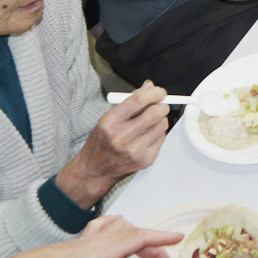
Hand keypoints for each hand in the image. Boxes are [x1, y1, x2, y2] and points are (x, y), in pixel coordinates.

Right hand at [55, 82, 168, 207]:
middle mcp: (122, 136)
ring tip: (149, 123)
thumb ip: (130, 101)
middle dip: (161, 106)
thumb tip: (150, 86)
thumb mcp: (108, 118)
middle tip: (159, 106)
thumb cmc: (101, 141)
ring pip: (162, 124)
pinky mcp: (145, 160)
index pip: (138, 100)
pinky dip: (158, 134)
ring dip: (160, 120)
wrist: (95, 170)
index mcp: (110, 122)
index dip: (154, 93)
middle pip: (156, 112)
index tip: (159, 92)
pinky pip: (162, 138)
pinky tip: (147, 136)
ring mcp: (135, 150)